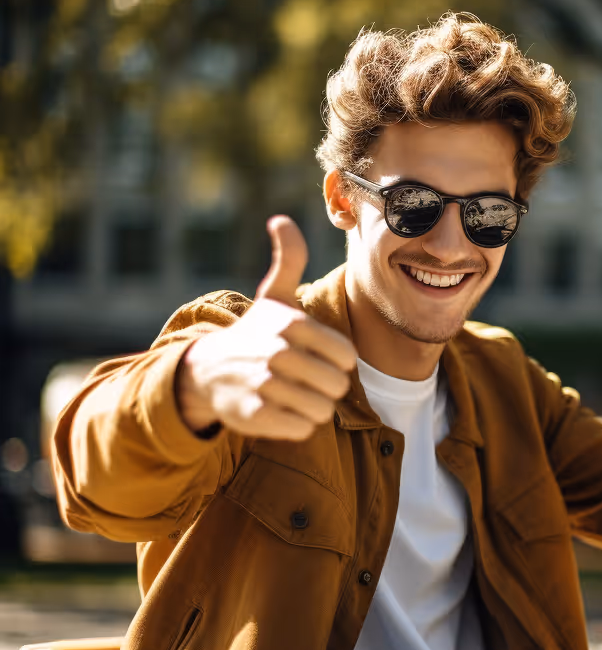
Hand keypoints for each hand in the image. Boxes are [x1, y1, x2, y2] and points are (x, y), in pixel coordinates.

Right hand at [176, 216, 356, 439]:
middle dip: (327, 388)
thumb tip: (281, 220)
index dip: (337, 363)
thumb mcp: (273, 296)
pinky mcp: (253, 416)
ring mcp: (263, 385)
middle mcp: (276, 353)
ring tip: (294, 396)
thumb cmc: (254, 333)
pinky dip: (297, 425)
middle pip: (337, 386)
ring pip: (322, 411)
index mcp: (290, 324)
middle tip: (307, 381)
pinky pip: (301, 429)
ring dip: (313, 408)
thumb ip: (289, 260)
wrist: (205, 370)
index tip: (318, 358)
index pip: (347, 357)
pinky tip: (282, 411)